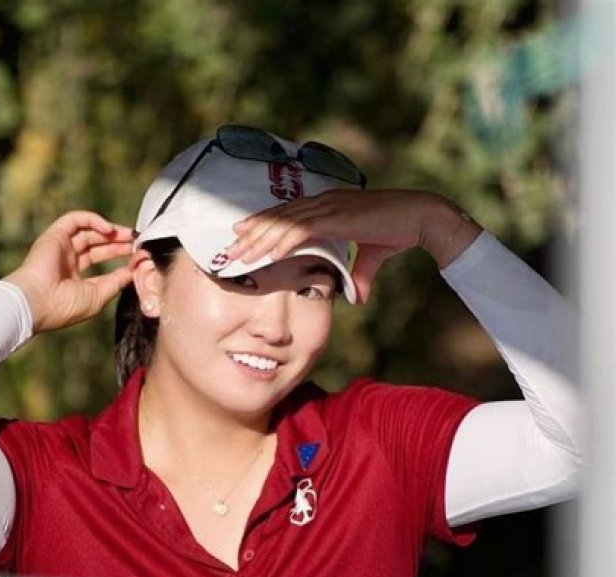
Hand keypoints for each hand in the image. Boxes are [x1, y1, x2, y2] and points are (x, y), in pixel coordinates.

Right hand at [5, 211, 133, 332]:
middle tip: (137, 240)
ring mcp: (60, 247)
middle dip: (118, 241)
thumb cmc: (66, 306)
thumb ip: (116, 282)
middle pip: (96, 243)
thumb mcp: (99, 295)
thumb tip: (133, 271)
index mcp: (74, 277)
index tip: (138, 254)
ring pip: (88, 231)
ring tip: (129, 235)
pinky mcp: (55, 235)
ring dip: (110, 230)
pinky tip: (109, 230)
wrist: (38, 302)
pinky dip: (93, 220)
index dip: (119, 255)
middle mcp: (66, 260)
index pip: (99, 259)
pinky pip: (76, 220)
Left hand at [229, 189, 481, 302]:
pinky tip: (266, 252)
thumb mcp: (370, 257)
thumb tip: (356, 298)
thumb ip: (358, 276)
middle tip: (228, 247)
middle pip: (278, 217)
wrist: (421, 218)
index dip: (263, 226)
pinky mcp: (337, 217)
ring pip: (283, 222)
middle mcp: (323, 203)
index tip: (242, 238)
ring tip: (238, 252)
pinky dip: (281, 241)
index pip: (286, 216)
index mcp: (327, 207)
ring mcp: (329, 207)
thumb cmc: (397, 232)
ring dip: (259, 238)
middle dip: (251, 233)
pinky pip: (302, 229)